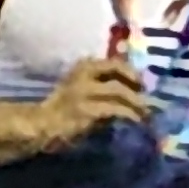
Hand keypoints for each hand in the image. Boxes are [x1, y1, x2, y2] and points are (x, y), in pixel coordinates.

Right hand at [21, 57, 158, 151]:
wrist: (42, 125)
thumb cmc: (64, 108)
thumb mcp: (82, 87)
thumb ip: (102, 84)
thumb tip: (134, 89)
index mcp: (82, 66)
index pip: (115, 62)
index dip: (132, 73)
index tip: (141, 85)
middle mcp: (82, 74)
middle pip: (119, 74)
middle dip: (137, 87)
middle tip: (146, 102)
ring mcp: (83, 91)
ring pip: (120, 91)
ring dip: (137, 104)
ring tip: (145, 115)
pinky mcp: (87, 110)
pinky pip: (116, 109)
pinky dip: (130, 115)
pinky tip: (135, 122)